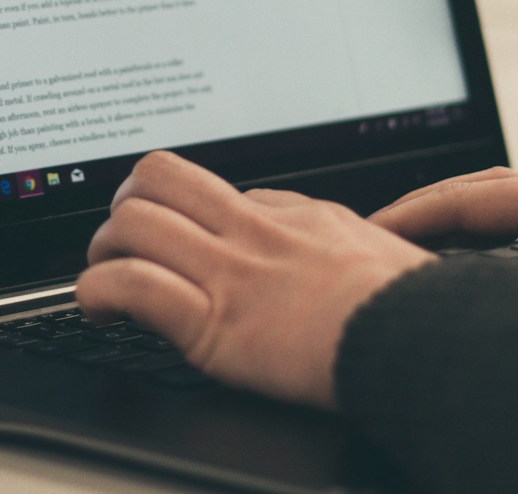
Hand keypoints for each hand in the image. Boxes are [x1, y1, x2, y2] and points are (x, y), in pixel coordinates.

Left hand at [76, 150, 434, 407]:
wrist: (419, 339)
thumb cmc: (406, 301)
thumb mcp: (368, 241)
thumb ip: (321, 228)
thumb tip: (295, 220)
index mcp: (288, 214)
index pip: (209, 188)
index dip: (178, 210)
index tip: (169, 232)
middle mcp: (250, 230)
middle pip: (157, 177)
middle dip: (125, 204)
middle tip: (122, 237)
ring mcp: (230, 272)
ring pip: (134, 223)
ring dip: (104, 249)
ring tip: (104, 274)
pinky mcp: (215, 323)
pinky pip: (133, 287)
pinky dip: (98, 293)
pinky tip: (100, 309)